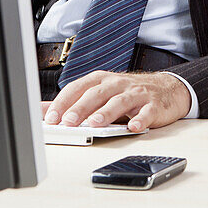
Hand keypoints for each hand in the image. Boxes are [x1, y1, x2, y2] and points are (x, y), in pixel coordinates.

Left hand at [42, 71, 190, 131]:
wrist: (167, 90)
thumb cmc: (128, 94)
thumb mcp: (99, 94)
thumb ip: (72, 102)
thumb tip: (40, 110)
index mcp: (102, 80)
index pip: (78, 87)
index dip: (64, 102)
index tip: (51, 118)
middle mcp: (118, 84)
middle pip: (97, 93)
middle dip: (81, 107)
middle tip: (68, 122)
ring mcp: (137, 93)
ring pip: (119, 101)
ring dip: (106, 112)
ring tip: (95, 124)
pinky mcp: (153, 105)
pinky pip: (146, 111)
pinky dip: (140, 119)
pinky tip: (133, 127)